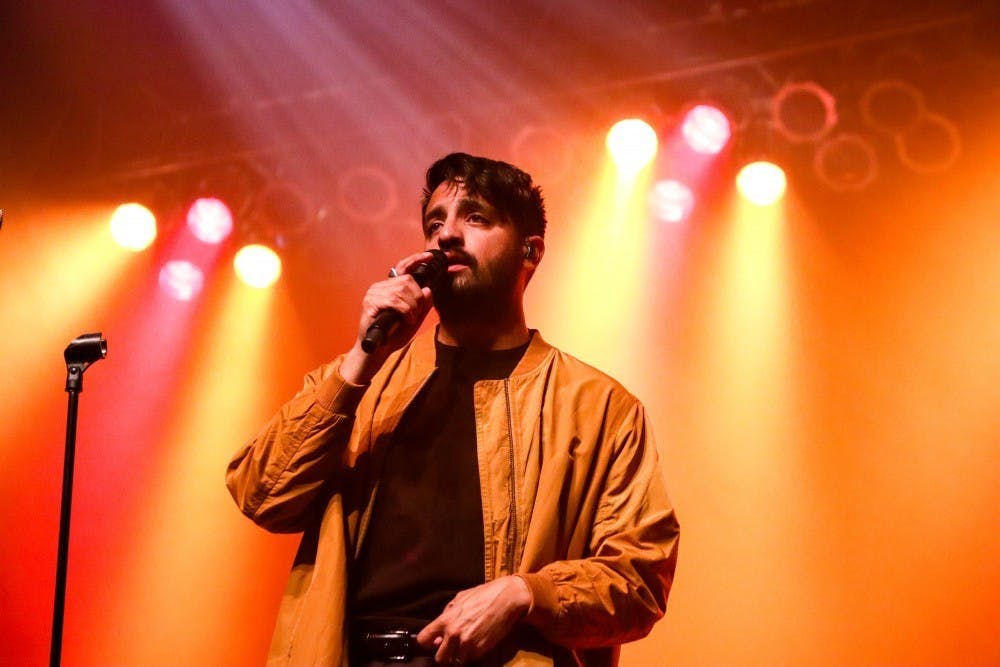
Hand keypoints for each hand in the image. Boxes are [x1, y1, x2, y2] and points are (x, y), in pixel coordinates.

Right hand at [340, 251, 434, 384]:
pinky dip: (405, 310)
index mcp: (389, 288)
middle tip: (416, 312)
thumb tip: (429, 289)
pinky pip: (395, 300)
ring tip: (410, 318)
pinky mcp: (370, 303)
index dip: (415, 260)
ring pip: (402, 290)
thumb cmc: (393, 335)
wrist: (377, 351)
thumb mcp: (414, 319)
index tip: (429, 256)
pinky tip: (405, 319)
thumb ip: (423, 305)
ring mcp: (373, 294)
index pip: (402, 267)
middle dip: (418, 297)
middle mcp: (380, 287)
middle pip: (407, 280)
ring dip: (412, 306)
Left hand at [416, 576, 530, 664]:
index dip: (427, 643)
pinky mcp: (481, 650)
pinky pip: (471, 659)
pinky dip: (473, 655)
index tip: (434, 642)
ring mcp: (467, 644)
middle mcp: (454, 634)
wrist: (506, 599)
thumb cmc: (484, 595)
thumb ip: (447, 614)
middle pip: (439, 659)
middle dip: (444, 655)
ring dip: (460, 656)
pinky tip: (477, 644)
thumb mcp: (460, 598)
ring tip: (466, 647)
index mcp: (445, 620)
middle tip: (451, 650)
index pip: (423, 640)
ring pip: (456, 662)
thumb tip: (439, 632)